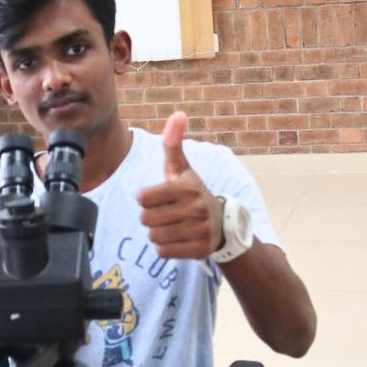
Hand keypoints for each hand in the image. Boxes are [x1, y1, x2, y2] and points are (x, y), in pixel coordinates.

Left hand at [137, 112, 222, 258]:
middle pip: (146, 219)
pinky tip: (177, 238)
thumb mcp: (182, 168)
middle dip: (151, 217)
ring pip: (153, 237)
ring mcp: (199, 231)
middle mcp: (195, 208)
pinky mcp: (198, 250)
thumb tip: (178, 113)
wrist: (222, 225)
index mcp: (187, 187)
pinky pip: (163, 252)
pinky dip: (165, 247)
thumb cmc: (192, 193)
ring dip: (157, 233)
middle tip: (166, 213)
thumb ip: (173, 144)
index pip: (143, 198)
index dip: (146, 199)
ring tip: (172, 225)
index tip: (158, 197)